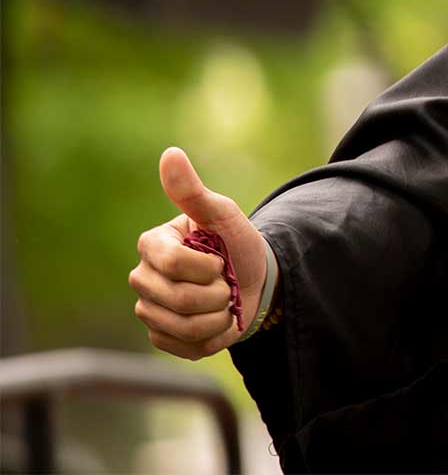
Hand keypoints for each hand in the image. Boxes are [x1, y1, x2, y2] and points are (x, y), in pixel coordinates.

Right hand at [129, 147, 269, 359]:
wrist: (254, 280)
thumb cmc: (236, 243)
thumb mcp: (223, 214)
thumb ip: (193, 192)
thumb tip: (170, 153)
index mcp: (152, 245)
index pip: (171, 264)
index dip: (208, 266)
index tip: (221, 259)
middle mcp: (142, 278)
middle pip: (180, 299)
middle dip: (219, 292)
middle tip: (226, 281)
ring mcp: (148, 309)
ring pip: (184, 326)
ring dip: (220, 315)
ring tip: (224, 301)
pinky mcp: (159, 336)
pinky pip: (186, 346)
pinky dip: (215, 336)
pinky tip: (218, 321)